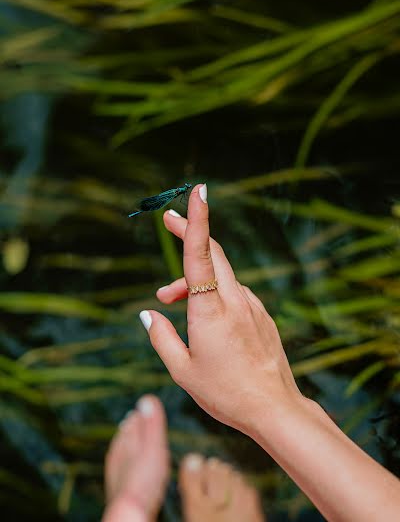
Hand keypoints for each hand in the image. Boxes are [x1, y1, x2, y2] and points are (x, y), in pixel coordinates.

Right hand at [140, 184, 302, 434]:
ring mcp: (252, 305)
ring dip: (194, 277)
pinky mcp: (261, 314)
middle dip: (191, 232)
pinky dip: (213, 292)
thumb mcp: (181, 370)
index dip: (198, 220)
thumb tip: (147, 312)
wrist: (274, 409)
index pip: (202, 253)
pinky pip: (234, 292)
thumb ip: (160, 336)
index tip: (199, 191)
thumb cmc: (224, 392)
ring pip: (221, 275)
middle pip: (213, 252)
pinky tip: (204, 317)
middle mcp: (234, 299)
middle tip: (169, 223)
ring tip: (169, 299)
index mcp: (210, 309)